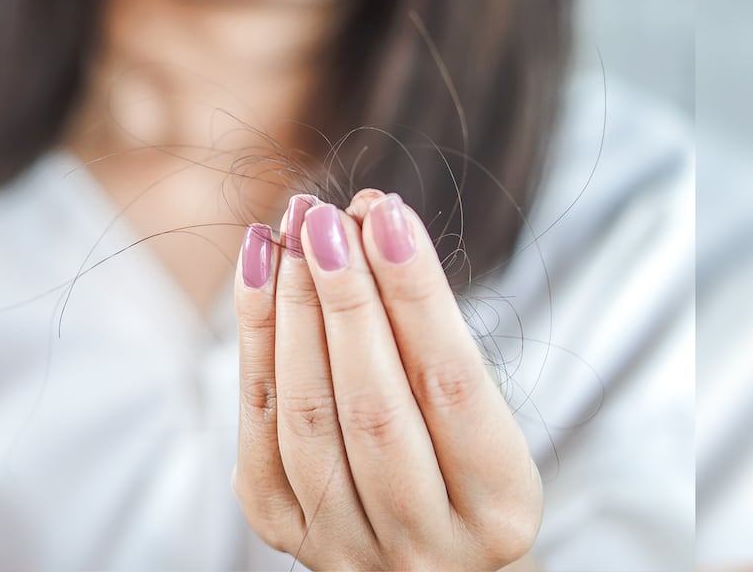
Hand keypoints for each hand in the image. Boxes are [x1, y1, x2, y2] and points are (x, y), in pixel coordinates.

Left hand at [233, 189, 540, 569]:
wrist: (422, 546)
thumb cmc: (460, 459)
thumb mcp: (478, 412)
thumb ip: (429, 335)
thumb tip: (371, 221)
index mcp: (497, 513)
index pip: (450, 385)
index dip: (415, 294)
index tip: (388, 214)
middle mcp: (424, 547)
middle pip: (371, 406)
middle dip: (344, 297)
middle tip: (327, 217)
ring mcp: (345, 546)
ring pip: (306, 415)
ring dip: (293, 309)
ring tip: (294, 232)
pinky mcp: (282, 528)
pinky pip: (258, 426)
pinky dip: (255, 338)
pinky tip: (258, 270)